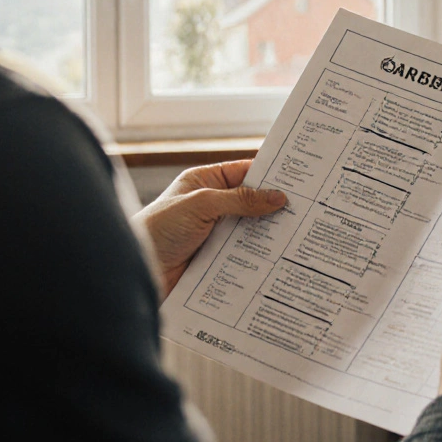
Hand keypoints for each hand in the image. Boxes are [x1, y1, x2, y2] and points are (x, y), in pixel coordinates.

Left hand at [133, 160, 285, 299]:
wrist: (135, 268)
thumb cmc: (158, 227)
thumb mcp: (202, 205)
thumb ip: (241, 200)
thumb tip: (277, 197)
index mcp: (205, 182)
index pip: (244, 172)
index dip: (270, 175)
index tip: (299, 180)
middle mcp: (211, 206)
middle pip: (251, 203)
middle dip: (274, 207)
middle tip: (306, 210)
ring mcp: (213, 234)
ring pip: (249, 230)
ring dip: (268, 234)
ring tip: (298, 236)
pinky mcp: (215, 259)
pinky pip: (242, 255)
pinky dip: (258, 257)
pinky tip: (278, 259)